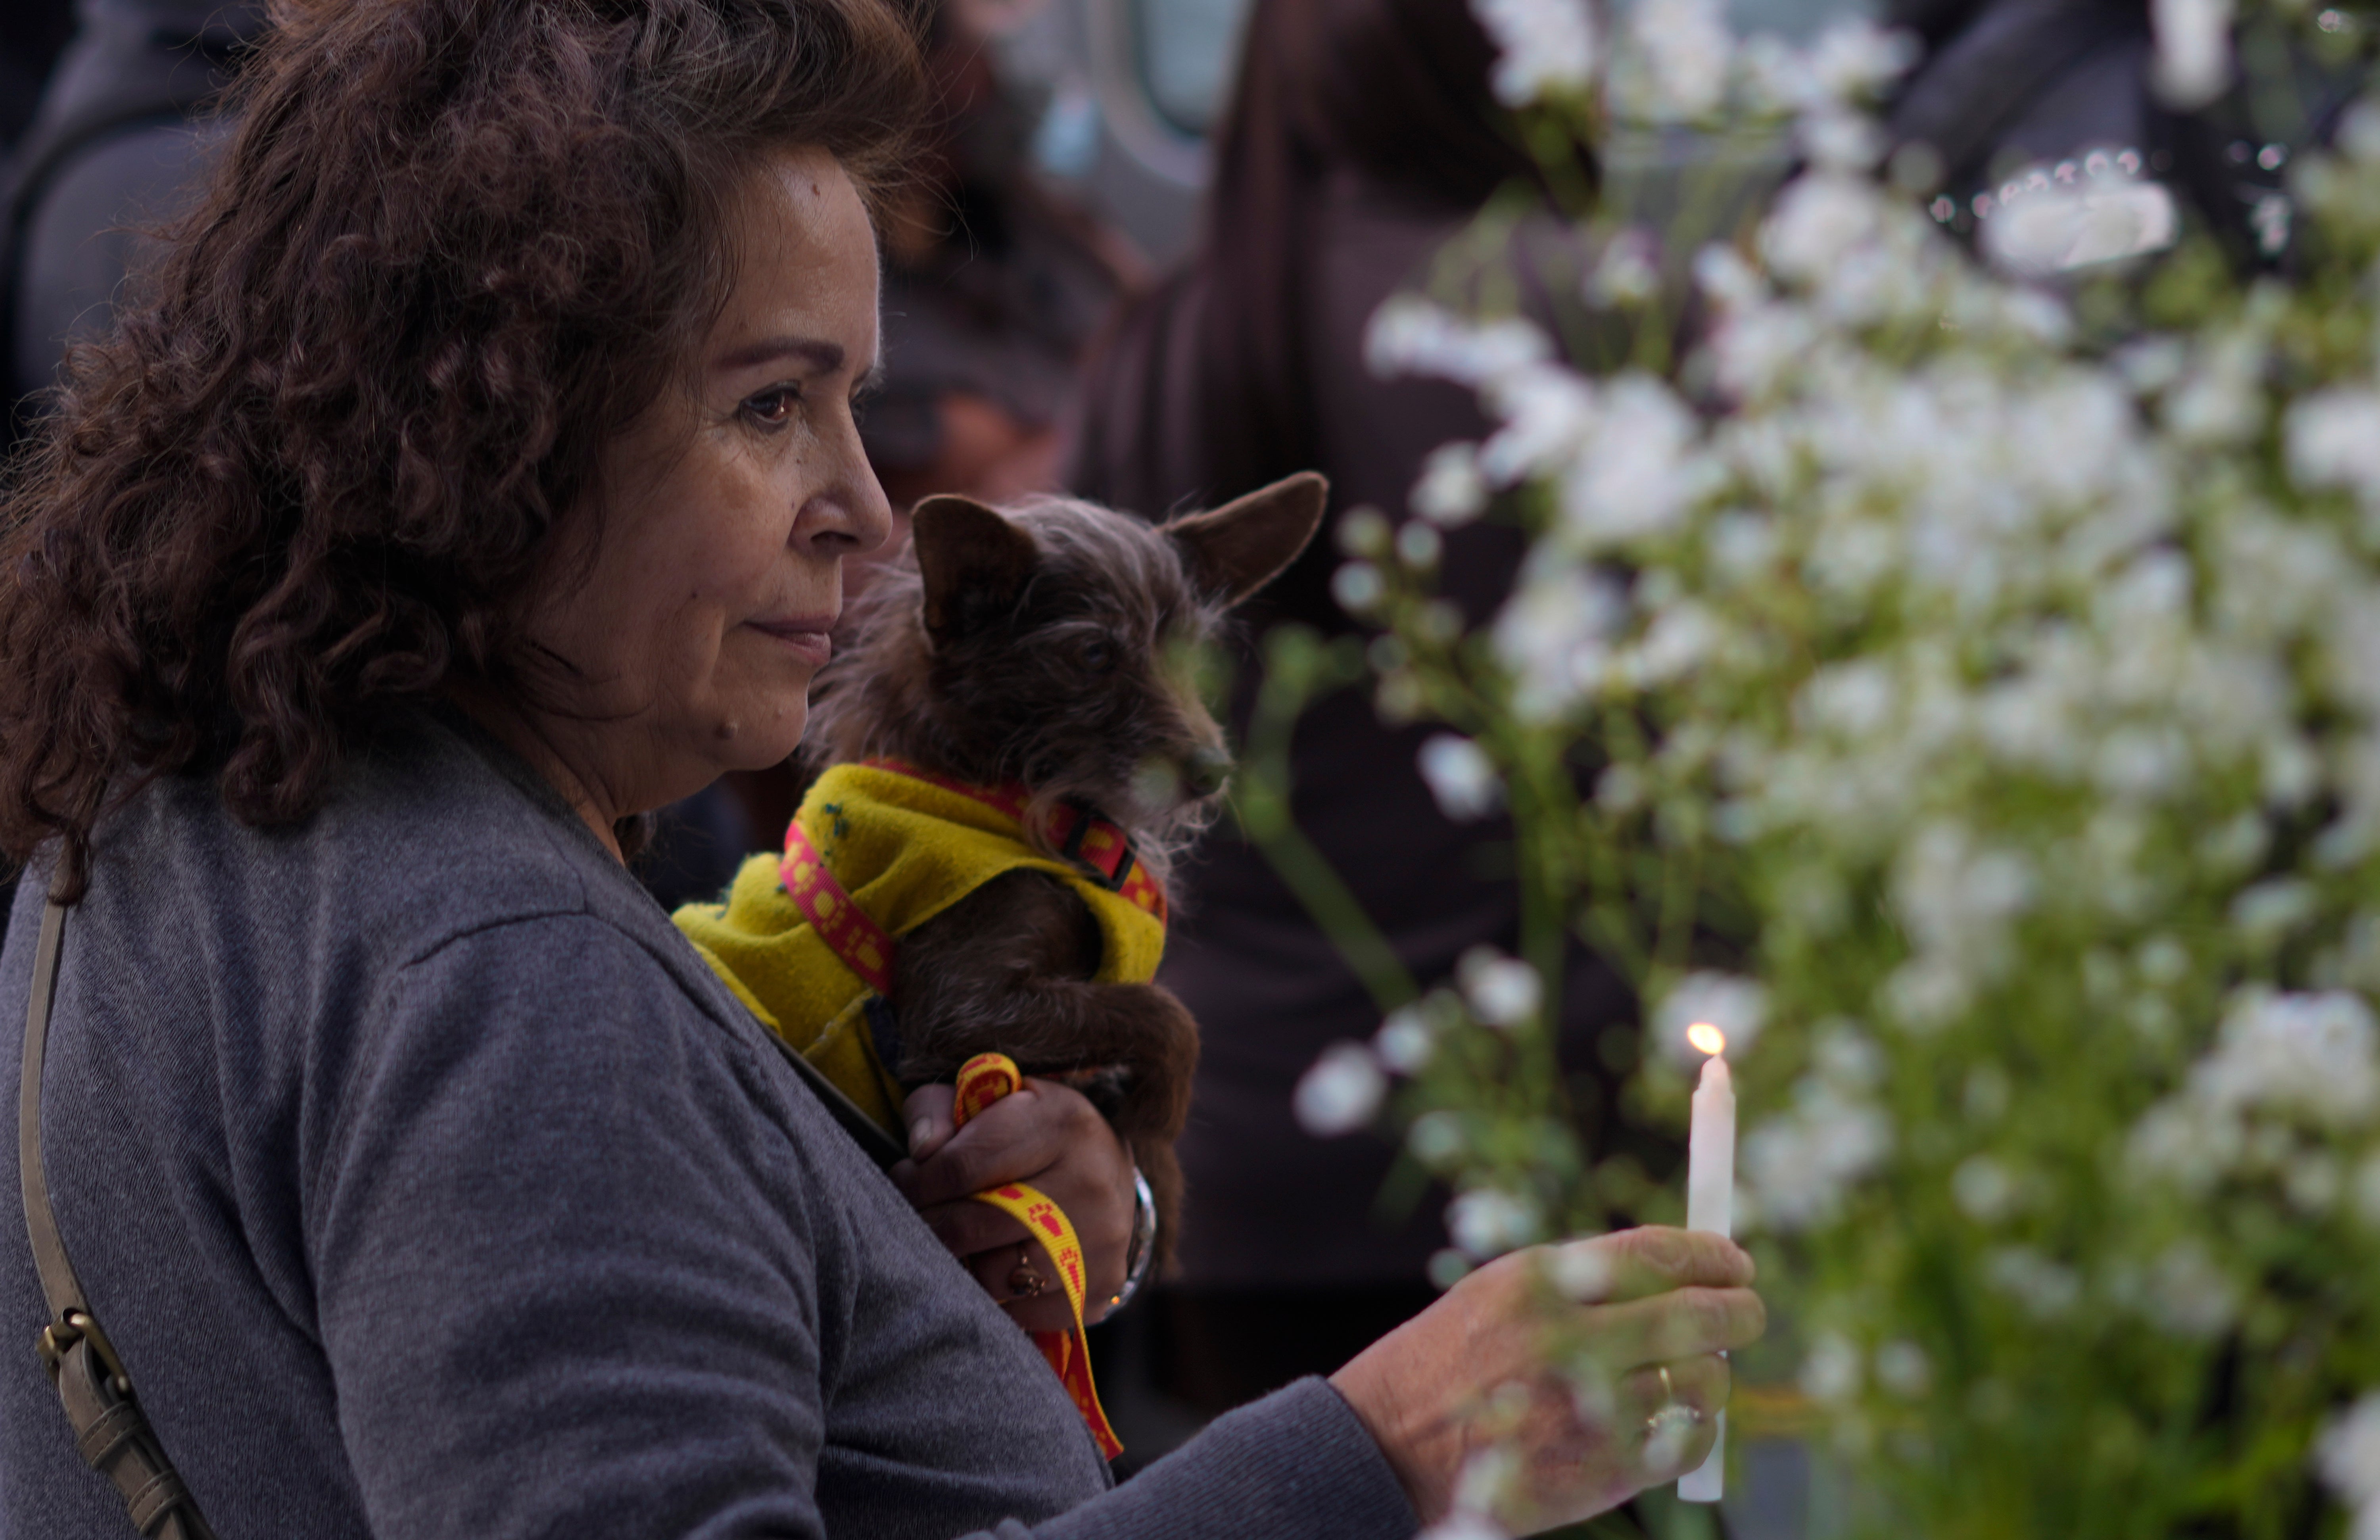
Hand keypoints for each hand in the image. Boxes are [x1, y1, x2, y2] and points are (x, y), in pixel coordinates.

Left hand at [891, 1077, 1136, 1332]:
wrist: (1108, 1171)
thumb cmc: (1031, 1131)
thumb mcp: (988, 1099)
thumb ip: (939, 1111)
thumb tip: (920, 1151)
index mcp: (1061, 1124)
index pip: (964, 1165)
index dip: (916, 1182)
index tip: (903, 1181)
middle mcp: (1090, 1184)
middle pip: (973, 1227)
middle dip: (928, 1226)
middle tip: (917, 1217)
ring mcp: (1100, 1243)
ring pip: (994, 1277)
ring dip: (963, 1264)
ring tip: (960, 1241)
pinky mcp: (1099, 1290)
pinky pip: (1020, 1314)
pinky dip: (996, 1296)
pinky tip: (995, 1264)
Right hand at [1329, 1226, 1764, 1534]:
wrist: (1389, 1448)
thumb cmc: (1449, 1363)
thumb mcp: (1497, 1293)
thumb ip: (1580, 1280)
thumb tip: (1676, 1271)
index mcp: (1539, 1286)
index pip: (1655, 1255)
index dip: (1710, 1254)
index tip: (1734, 1260)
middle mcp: (1567, 1343)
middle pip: (1695, 1316)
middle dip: (1739, 1311)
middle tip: (1748, 1311)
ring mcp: (1586, 1412)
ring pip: (1702, 1382)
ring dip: (1714, 1374)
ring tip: (1698, 1372)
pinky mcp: (1600, 1472)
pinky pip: (1687, 1441)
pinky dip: (1698, 1428)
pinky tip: (1678, 1419)